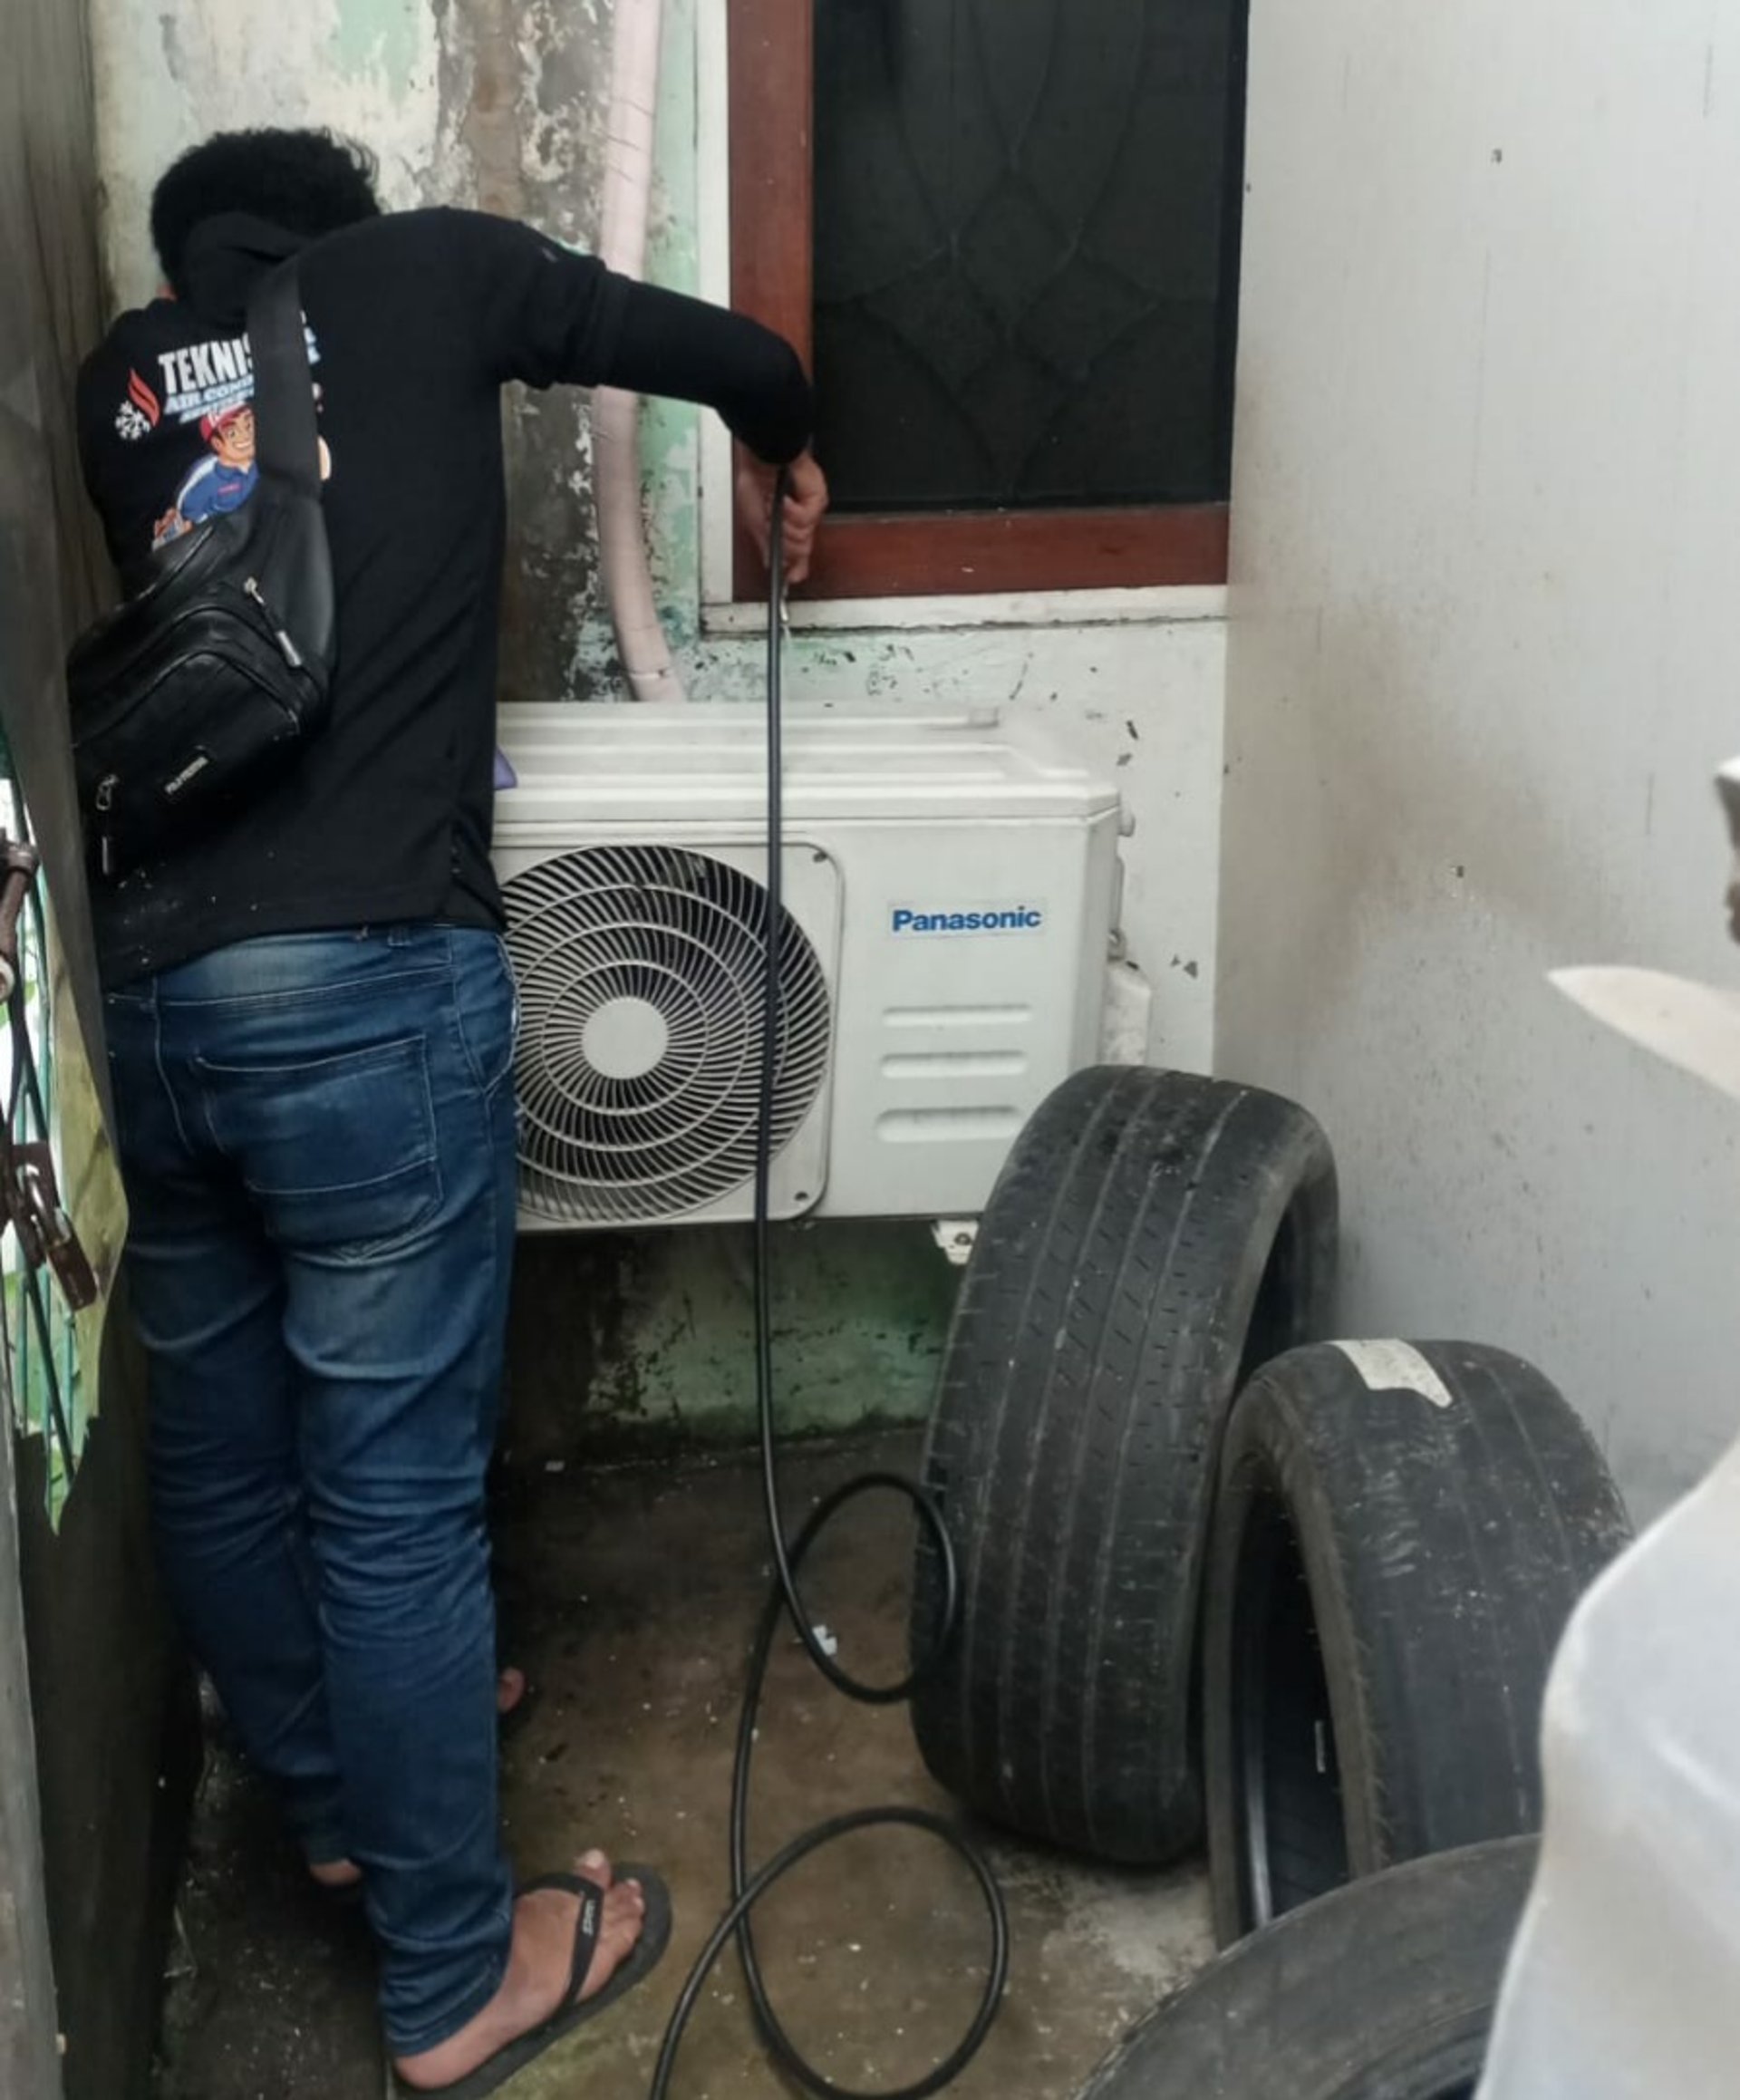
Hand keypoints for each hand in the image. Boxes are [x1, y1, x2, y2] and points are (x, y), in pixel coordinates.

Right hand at [737, 449, 828, 586]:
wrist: (762, 456)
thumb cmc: (755, 479)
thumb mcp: (755, 521)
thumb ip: (767, 546)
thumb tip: (771, 564)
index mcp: (785, 524)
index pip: (797, 552)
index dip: (795, 567)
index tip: (791, 577)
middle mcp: (800, 519)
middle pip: (800, 550)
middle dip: (784, 543)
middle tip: (773, 525)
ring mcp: (810, 510)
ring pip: (802, 539)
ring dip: (783, 524)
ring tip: (775, 506)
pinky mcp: (817, 500)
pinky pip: (805, 521)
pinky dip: (791, 512)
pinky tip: (785, 500)